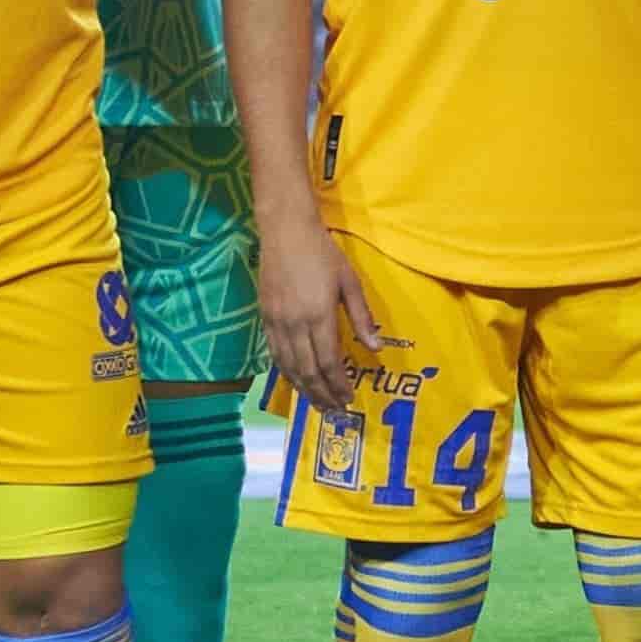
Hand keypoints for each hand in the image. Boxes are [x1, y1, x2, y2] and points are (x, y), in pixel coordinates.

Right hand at [258, 209, 387, 417]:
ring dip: (304, 389)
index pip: (329, 362)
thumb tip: (376, 348)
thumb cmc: (323, 253)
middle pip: (308, 371)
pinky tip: (296, 380)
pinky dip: (286, 372)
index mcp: (319, 316)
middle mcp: (295, 324)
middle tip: (335, 411)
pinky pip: (275, 354)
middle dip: (322, 394)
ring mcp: (277, 322)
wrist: (285, 231)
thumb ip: (361, 317)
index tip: (349, 398)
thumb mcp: (349, 282)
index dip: (339, 384)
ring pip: (289, 367)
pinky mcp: (264, 317)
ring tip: (317, 404)